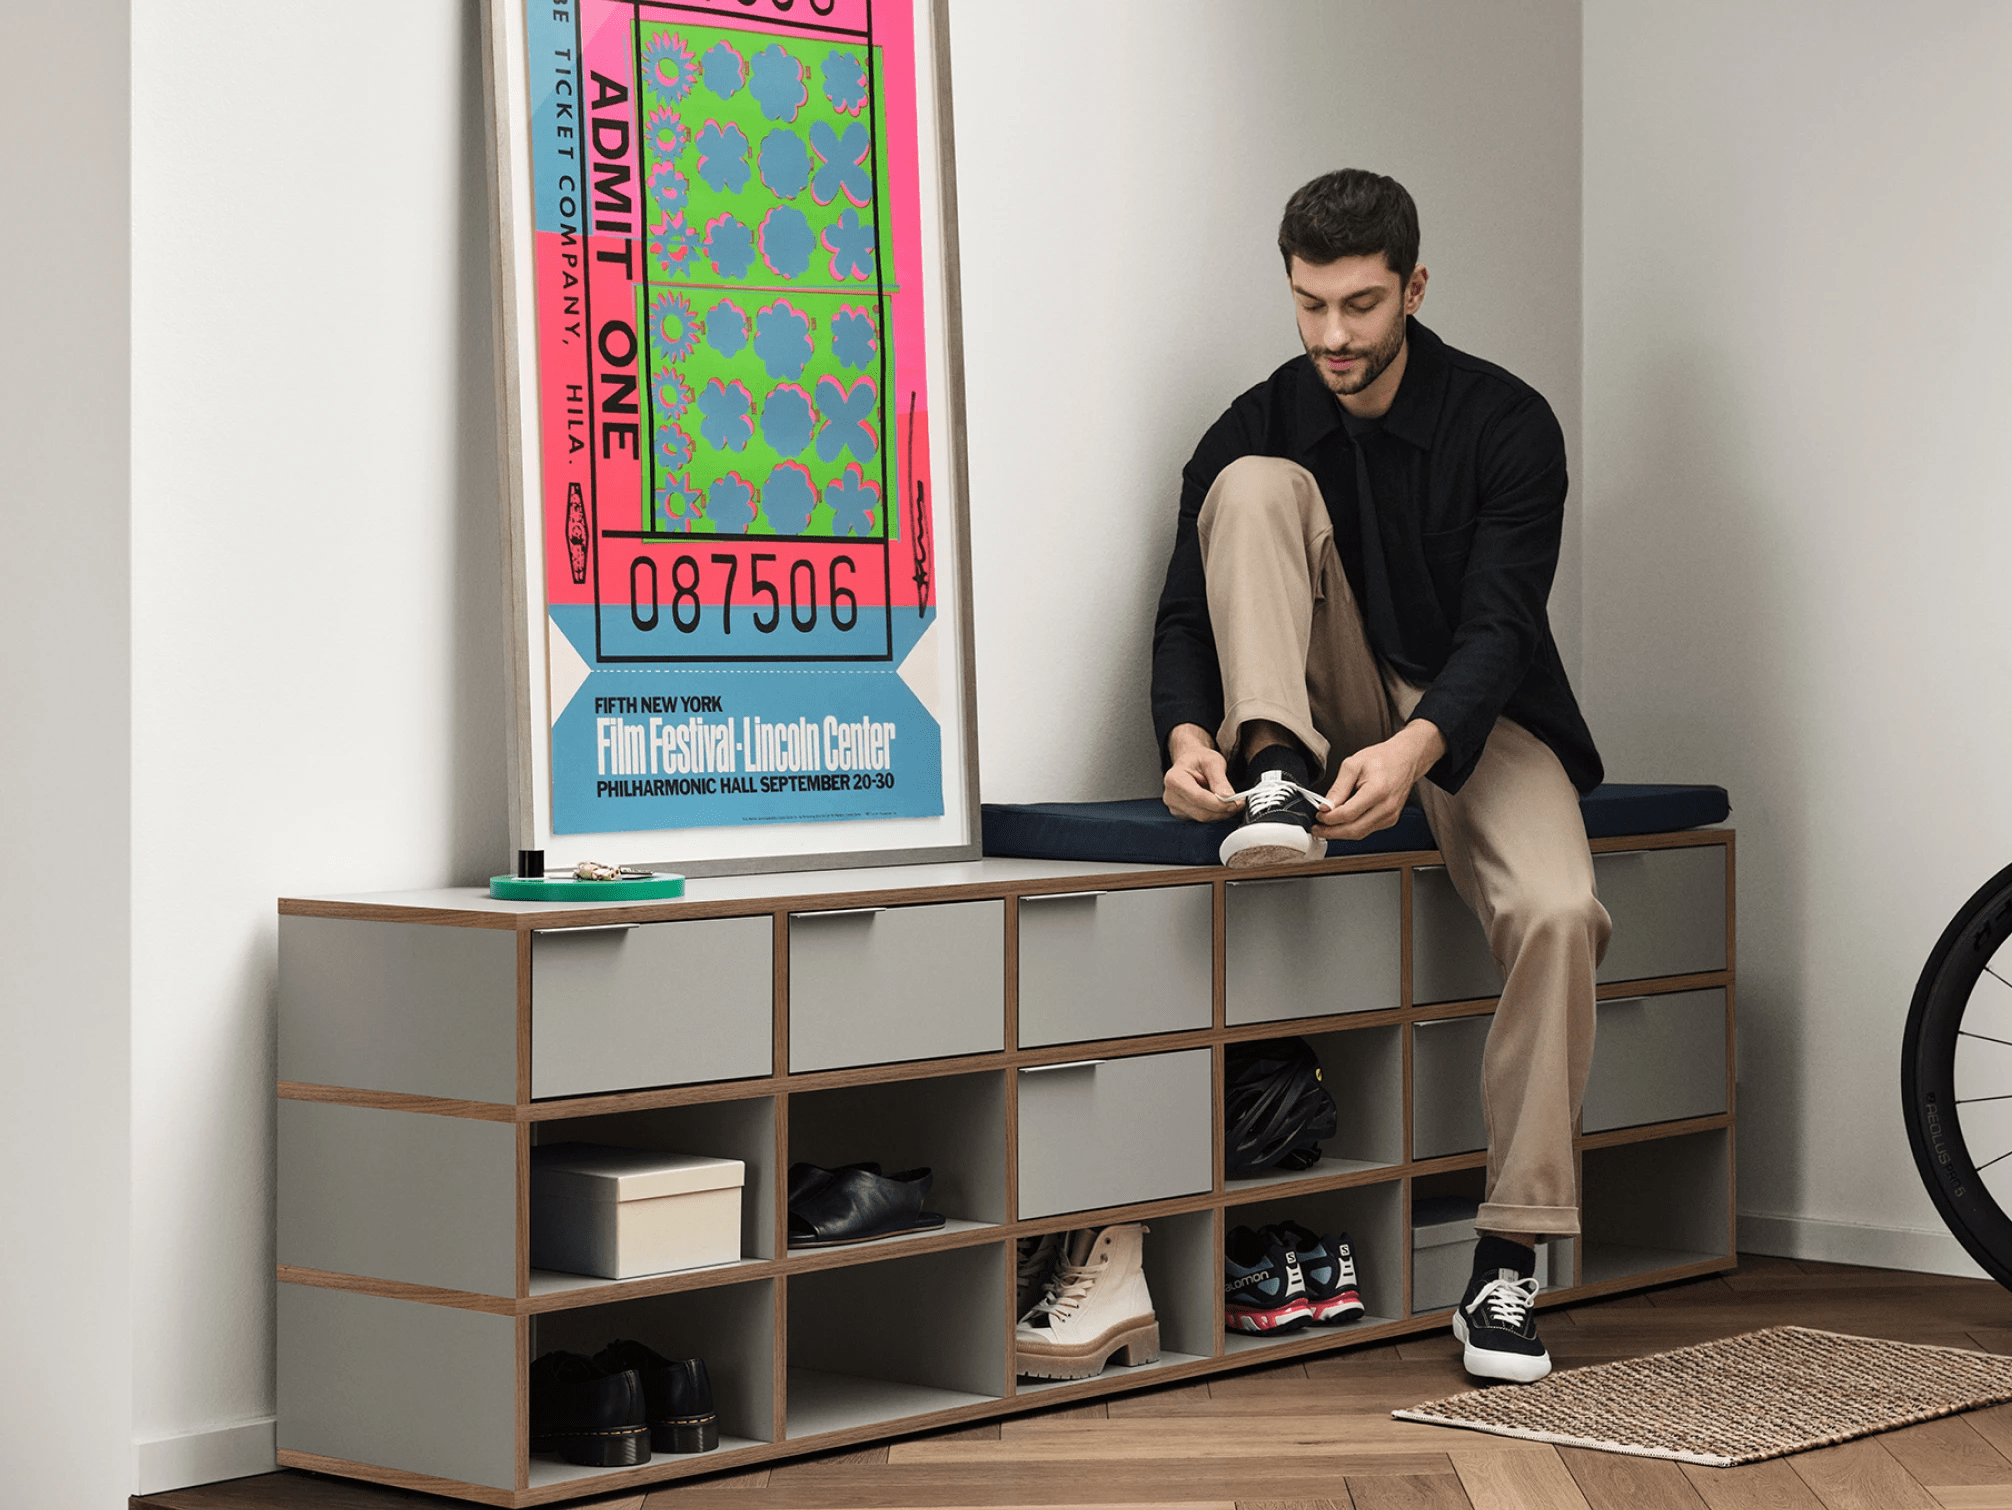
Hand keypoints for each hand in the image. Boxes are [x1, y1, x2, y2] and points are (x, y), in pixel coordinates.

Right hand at [1162, 723, 1237, 821]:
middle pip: (1201, 812)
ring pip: (1203, 818)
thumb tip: (1228, 797)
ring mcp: (1175, 807)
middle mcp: (1171, 796)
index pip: (1198, 798)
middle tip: (1239, 802)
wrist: (1190, 762)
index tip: (1236, 802)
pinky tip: (1219, 803)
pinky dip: (1215, 814)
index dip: (1219, 803)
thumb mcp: (1213, 761)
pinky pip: (1202, 820)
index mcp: (1174, 779)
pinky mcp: (1181, 814)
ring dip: (1221, 813)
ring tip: (1231, 801)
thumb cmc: (1199, 760)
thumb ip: (1220, 780)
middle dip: (1223, 810)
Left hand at [1315, 720, 1444, 840]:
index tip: (1318, 814)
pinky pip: (1367, 830)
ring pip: (1360, 833)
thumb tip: (1326, 806)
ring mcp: (1390, 816)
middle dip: (1331, 832)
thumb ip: (1338, 787)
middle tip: (1317, 828)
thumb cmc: (1382, 758)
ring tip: (1325, 826)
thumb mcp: (1353, 764)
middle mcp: (1386, 807)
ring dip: (1340, 833)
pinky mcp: (1390, 820)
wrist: (1406, 759)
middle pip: (1354, 830)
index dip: (1329, 818)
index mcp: (1377, 791)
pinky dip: (1352, 829)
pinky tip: (1342, 822)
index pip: (1348, 814)